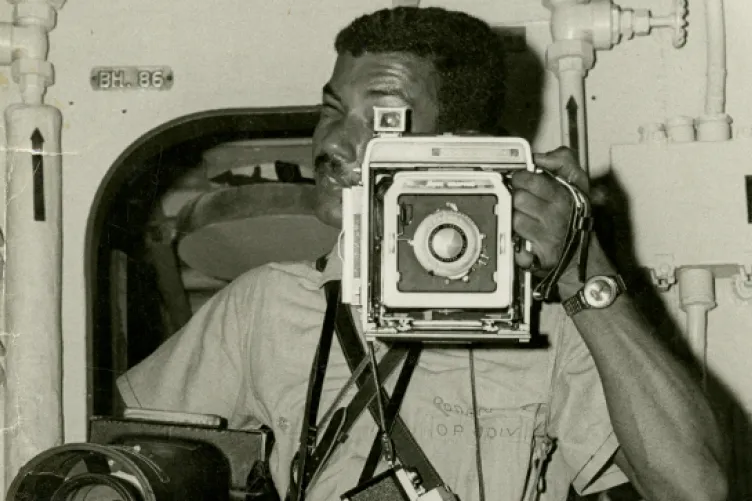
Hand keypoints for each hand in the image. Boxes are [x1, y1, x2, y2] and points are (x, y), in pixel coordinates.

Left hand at [510, 146, 590, 280]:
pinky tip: (522, 239)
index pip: (530, 179)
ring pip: (514, 220)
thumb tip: (540, 157)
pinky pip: (516, 246)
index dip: (520, 178)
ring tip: (524, 217)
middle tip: (520, 198)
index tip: (520, 180)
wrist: (584, 252)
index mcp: (562, 195)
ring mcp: (546, 236)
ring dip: (515, 218)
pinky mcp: (539, 255)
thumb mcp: (578, 180)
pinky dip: (516, 244)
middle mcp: (554, 215)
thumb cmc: (577, 214)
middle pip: (518, 199)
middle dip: (515, 197)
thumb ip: (562, 160)